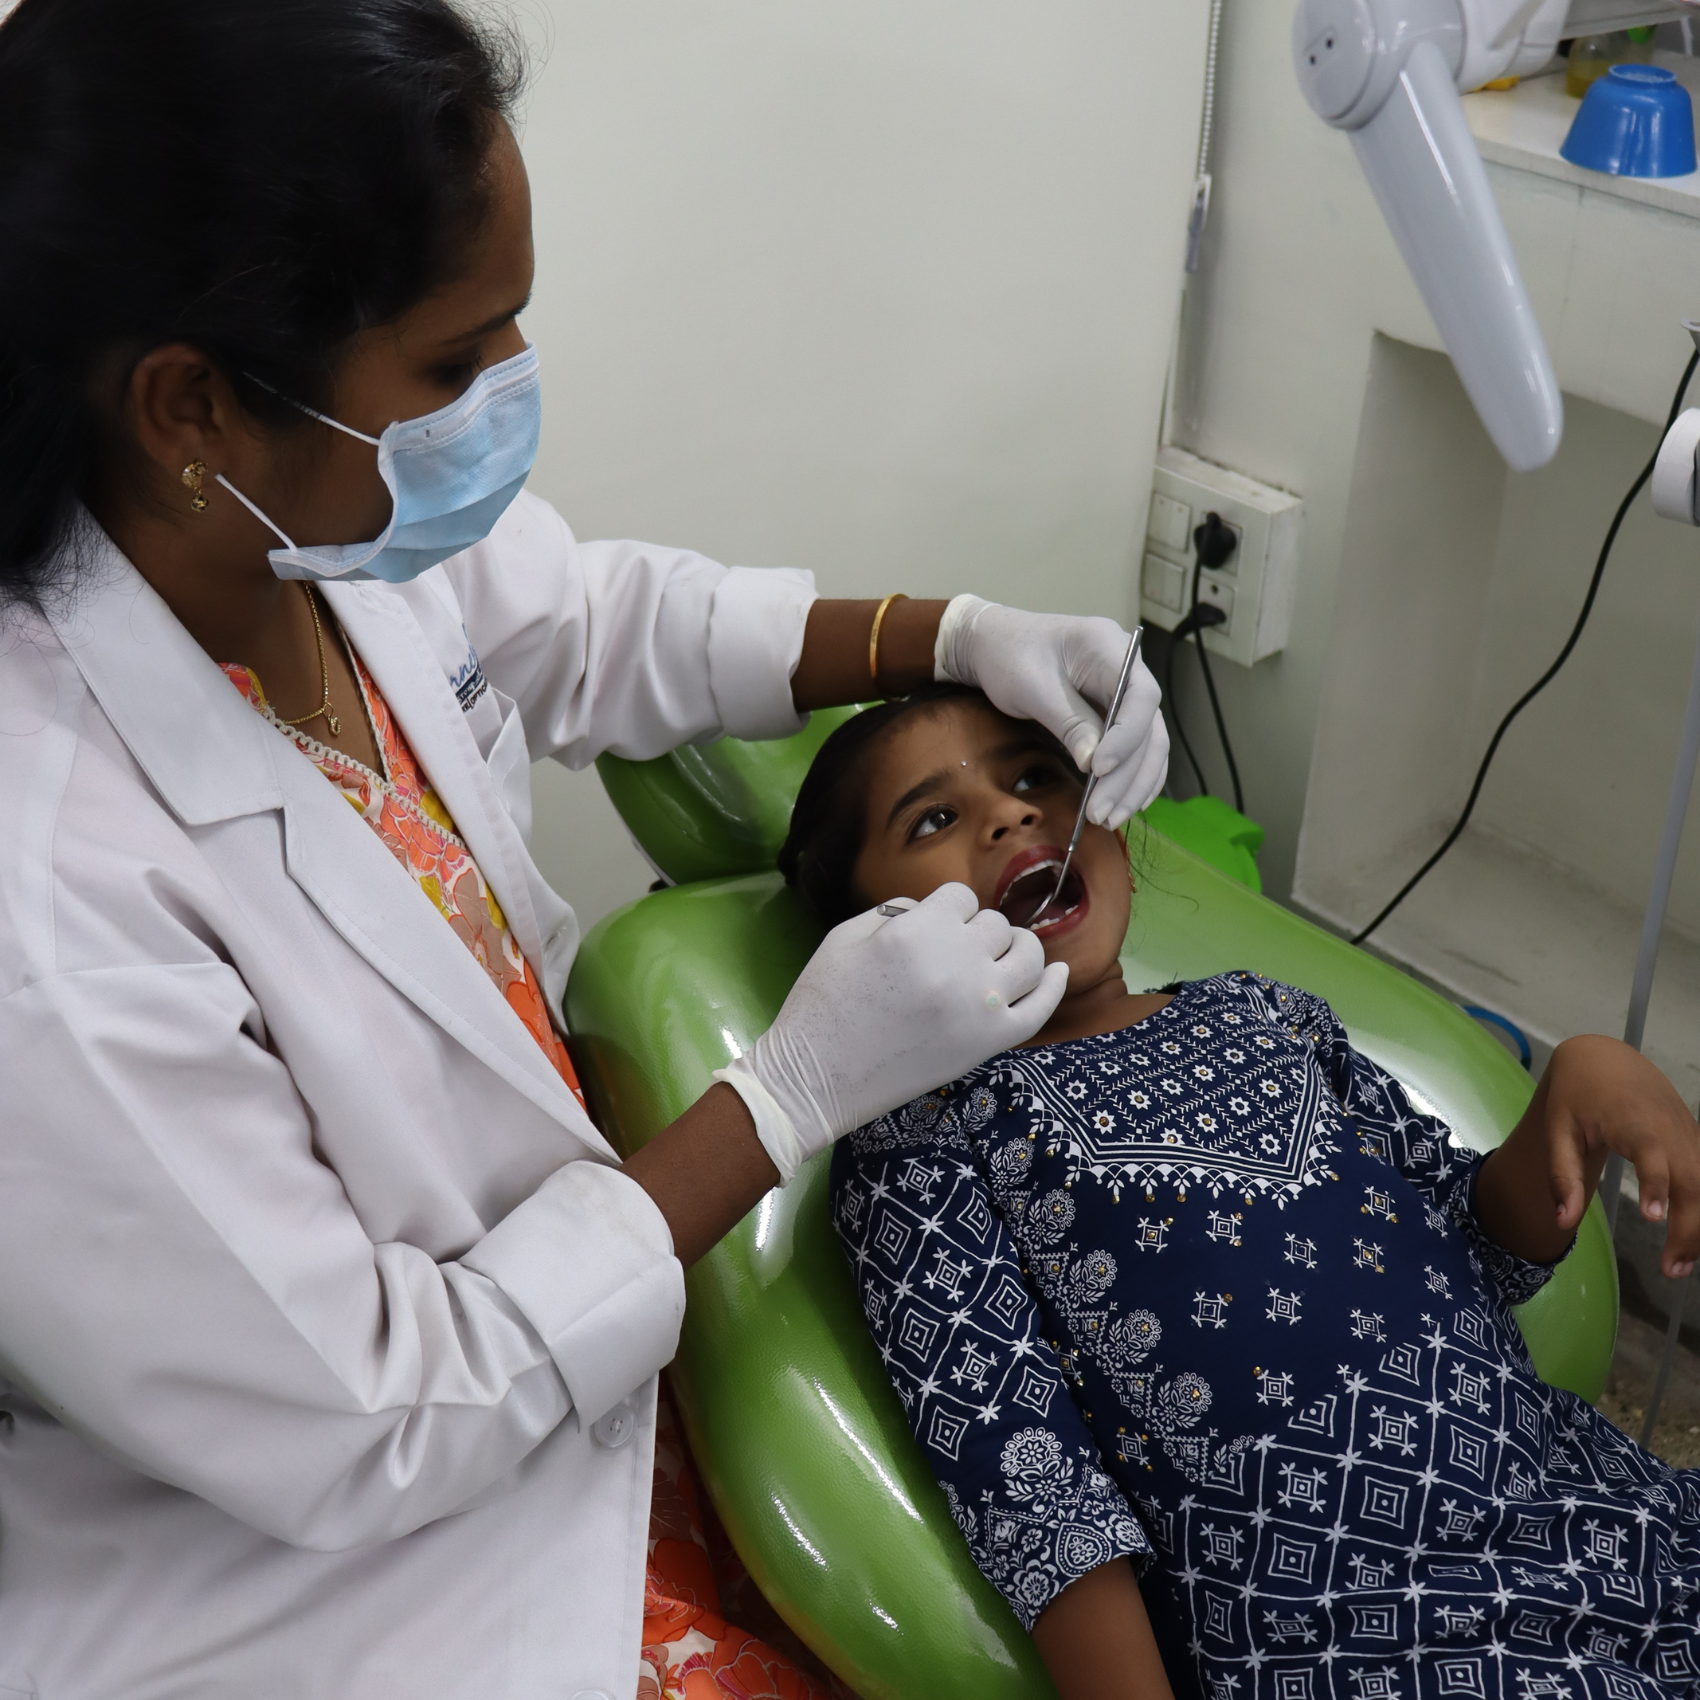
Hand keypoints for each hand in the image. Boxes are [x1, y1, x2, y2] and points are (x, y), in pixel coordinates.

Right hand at [716, 883, 1067, 1181]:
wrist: (816, 1078)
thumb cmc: (823, 1004)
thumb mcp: (845, 936)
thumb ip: (894, 911)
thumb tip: (931, 909)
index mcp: (916, 931)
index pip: (960, 897)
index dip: (947, 909)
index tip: (934, 927)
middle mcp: (955, 963)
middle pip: (993, 924)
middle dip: (975, 931)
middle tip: (951, 954)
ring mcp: (978, 1005)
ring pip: (1027, 956)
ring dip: (1016, 949)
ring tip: (999, 957)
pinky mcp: (989, 1043)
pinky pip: (1039, 1007)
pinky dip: (1052, 986)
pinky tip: (1057, 972)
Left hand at [933, 595, 1168, 826]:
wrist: (994, 643)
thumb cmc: (1009, 654)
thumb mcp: (1033, 688)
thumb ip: (1068, 723)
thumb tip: (1093, 766)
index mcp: (1109, 646)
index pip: (1141, 697)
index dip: (1127, 737)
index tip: (1099, 769)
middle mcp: (1128, 668)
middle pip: (1148, 728)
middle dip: (1128, 775)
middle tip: (1101, 811)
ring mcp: (1125, 691)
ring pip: (1149, 744)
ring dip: (1133, 785)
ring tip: (1109, 817)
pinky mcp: (1115, 712)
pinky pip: (1137, 748)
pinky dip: (1133, 778)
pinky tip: (1123, 804)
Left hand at [1476, 1035, 1699, 1275]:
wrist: (1604, 1058)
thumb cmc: (1575, 1095)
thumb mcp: (1557, 1131)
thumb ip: (1561, 1176)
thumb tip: (1562, 1223)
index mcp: (1631, 1120)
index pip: (1651, 1153)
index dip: (1656, 1183)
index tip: (1653, 1217)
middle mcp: (1669, 1127)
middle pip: (1691, 1179)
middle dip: (1687, 1227)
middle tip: (1670, 1270)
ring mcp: (1688, 1133)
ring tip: (1680, 1265)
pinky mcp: (1695, 1139)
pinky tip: (1696, 1237)